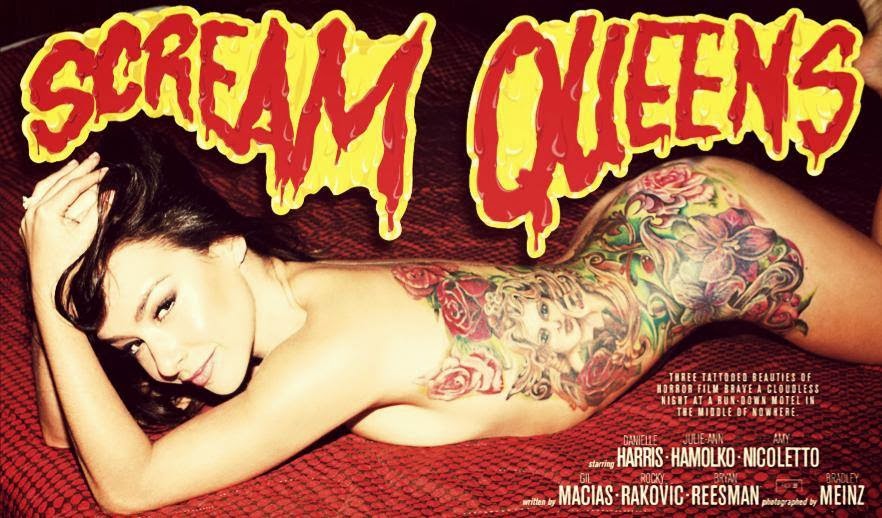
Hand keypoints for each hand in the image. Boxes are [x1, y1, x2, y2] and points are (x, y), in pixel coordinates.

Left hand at [19, 152, 110, 302]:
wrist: (50, 286)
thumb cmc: (71, 263)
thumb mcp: (89, 235)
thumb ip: (98, 210)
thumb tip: (110, 190)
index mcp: (46, 212)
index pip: (73, 187)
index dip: (92, 177)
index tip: (107, 169)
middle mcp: (33, 212)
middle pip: (58, 183)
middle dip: (78, 170)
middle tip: (95, 158)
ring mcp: (27, 218)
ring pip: (45, 188)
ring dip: (62, 175)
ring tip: (75, 164)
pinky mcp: (28, 225)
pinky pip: (38, 200)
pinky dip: (50, 188)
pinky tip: (58, 184)